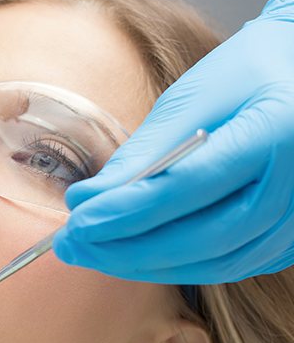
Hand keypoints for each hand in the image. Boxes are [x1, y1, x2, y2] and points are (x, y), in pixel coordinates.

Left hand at [54, 0, 293, 283]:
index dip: (125, 212)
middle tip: (71, 246)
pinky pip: (225, 266)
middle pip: (199, 238)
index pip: (186, 187)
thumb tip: (86, 201)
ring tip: (92, 252)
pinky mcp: (288, 240)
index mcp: (274, 132)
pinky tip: (133, 257)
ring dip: (143, 264)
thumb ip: (143, 153)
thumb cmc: (245, 76)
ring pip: (211, 262)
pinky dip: (174, 266)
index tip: (75, 223)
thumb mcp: (192, 97)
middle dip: (124, 249)